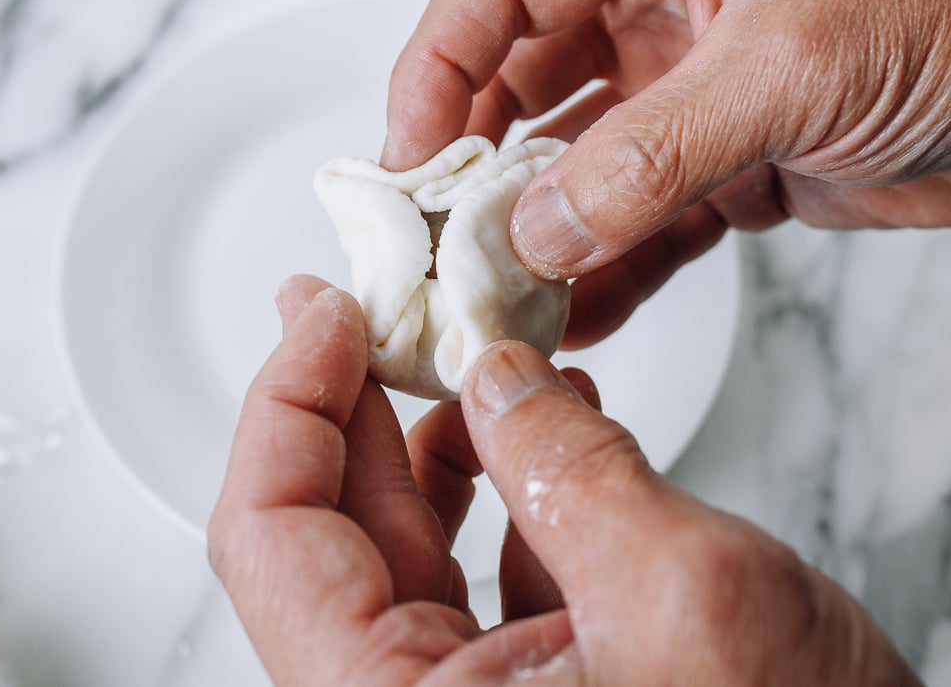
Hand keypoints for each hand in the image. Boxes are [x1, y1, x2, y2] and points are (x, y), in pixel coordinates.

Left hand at [209, 276, 921, 684]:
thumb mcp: (680, 590)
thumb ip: (570, 468)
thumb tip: (497, 371)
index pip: (269, 535)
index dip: (285, 406)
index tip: (323, 316)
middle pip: (334, 524)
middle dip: (353, 397)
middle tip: (364, 300)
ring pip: (413, 537)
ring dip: (437, 431)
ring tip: (461, 342)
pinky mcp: (546, 671)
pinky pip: (493, 555)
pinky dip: (513, 473)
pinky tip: (551, 409)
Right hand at [383, 0, 950, 340]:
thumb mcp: (787, 64)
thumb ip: (650, 152)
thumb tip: (536, 230)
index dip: (433, 70)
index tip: (407, 163)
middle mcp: (654, 9)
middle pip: (516, 87)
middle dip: (473, 170)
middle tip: (437, 252)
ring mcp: (686, 95)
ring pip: (571, 168)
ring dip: (532, 234)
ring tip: (491, 303)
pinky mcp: (724, 168)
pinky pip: (637, 226)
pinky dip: (603, 273)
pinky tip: (570, 319)